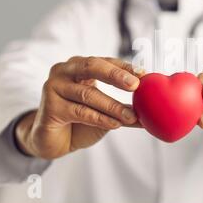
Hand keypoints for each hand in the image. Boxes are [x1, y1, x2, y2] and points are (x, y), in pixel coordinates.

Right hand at [15, 56, 143, 159]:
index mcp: (80, 66)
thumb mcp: (106, 111)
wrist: (53, 141)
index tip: (144, 74)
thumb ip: (125, 107)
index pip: (105, 61)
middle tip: (135, 85)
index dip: (125, 67)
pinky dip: (100, 118)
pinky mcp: (50, 107)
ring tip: (132, 115)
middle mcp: (65, 71)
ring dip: (113, 105)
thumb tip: (153, 109)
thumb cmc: (80, 121)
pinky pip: (80, 111)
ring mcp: (54, 87)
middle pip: (92, 66)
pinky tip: (115, 124)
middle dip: (116, 75)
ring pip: (88, 94)